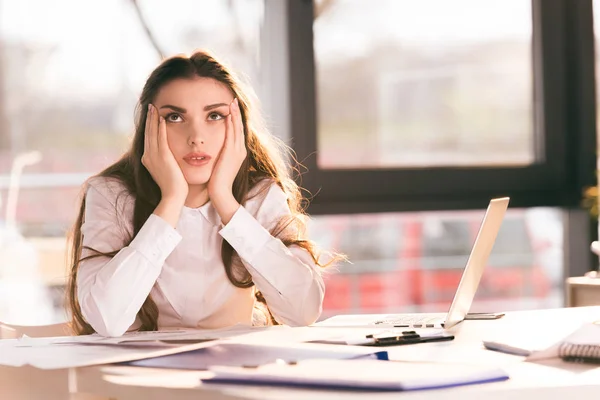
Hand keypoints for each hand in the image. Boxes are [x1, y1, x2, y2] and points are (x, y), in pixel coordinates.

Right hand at [141, 104, 187, 202]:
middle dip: (149, 118)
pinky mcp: (163, 157)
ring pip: (152, 133)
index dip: (148, 125)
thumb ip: (165, 160)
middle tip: (150, 105)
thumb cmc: (174, 186)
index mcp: (147, 159)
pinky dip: (160, 128)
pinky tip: (162, 119)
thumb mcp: (166, 170)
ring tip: (155, 107)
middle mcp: (148, 156)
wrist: (174, 196)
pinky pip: (161, 139)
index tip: (151, 114)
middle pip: (147, 132)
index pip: (147, 138)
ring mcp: (154, 156)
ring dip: (153, 119)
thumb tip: (169, 154)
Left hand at [208, 98, 246, 222]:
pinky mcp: (232, 154)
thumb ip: (219, 155)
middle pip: (239, 127)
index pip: (236, 131)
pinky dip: (230, 124)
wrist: (220, 193)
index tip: (231, 107)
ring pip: (237, 128)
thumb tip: (214, 149)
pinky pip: (231, 135)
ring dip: (234, 114)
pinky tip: (227, 115)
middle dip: (236, 113)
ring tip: (232, 102)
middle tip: (233, 99)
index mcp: (237, 152)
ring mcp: (237, 152)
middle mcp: (240, 150)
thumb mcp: (220, 165)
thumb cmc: (217, 181)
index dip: (235, 119)